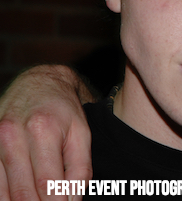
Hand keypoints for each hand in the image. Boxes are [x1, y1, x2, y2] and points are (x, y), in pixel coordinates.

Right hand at [0, 65, 95, 200]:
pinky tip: (18, 198)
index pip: (47, 183)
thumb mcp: (82, 133)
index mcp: (42, 130)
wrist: (38, 83)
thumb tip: (74, 200)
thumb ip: (80, 169)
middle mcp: (12, 135)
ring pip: (2, 192)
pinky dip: (5, 195)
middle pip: (22, 192)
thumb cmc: (63, 111)